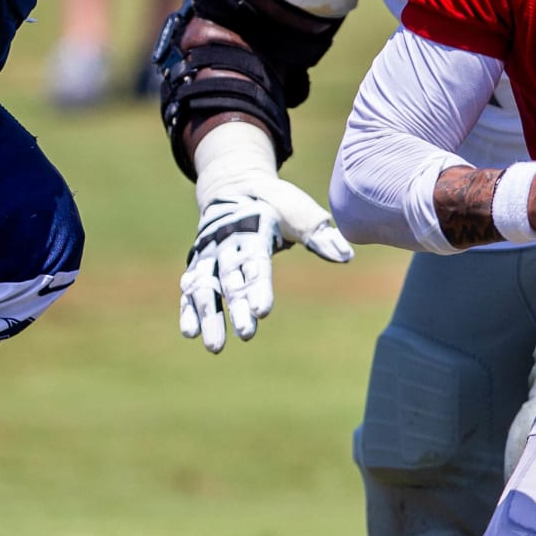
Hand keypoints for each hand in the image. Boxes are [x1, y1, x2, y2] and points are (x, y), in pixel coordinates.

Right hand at [180, 183, 352, 352]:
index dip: (258, 287)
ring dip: (210, 316)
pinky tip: (190, 334)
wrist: (235, 187)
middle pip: (230, 279)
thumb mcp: (298, 212)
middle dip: (236, 307)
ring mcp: (209, 255)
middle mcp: (225, 244)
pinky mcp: (199, 265)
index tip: (263, 311)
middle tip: (246, 334)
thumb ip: (318, 235)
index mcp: (251, 230)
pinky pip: (191, 289)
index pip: (254, 263)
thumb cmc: (275, 204)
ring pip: (206, 288)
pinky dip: (189, 310)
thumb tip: (346, 255)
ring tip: (216, 347)